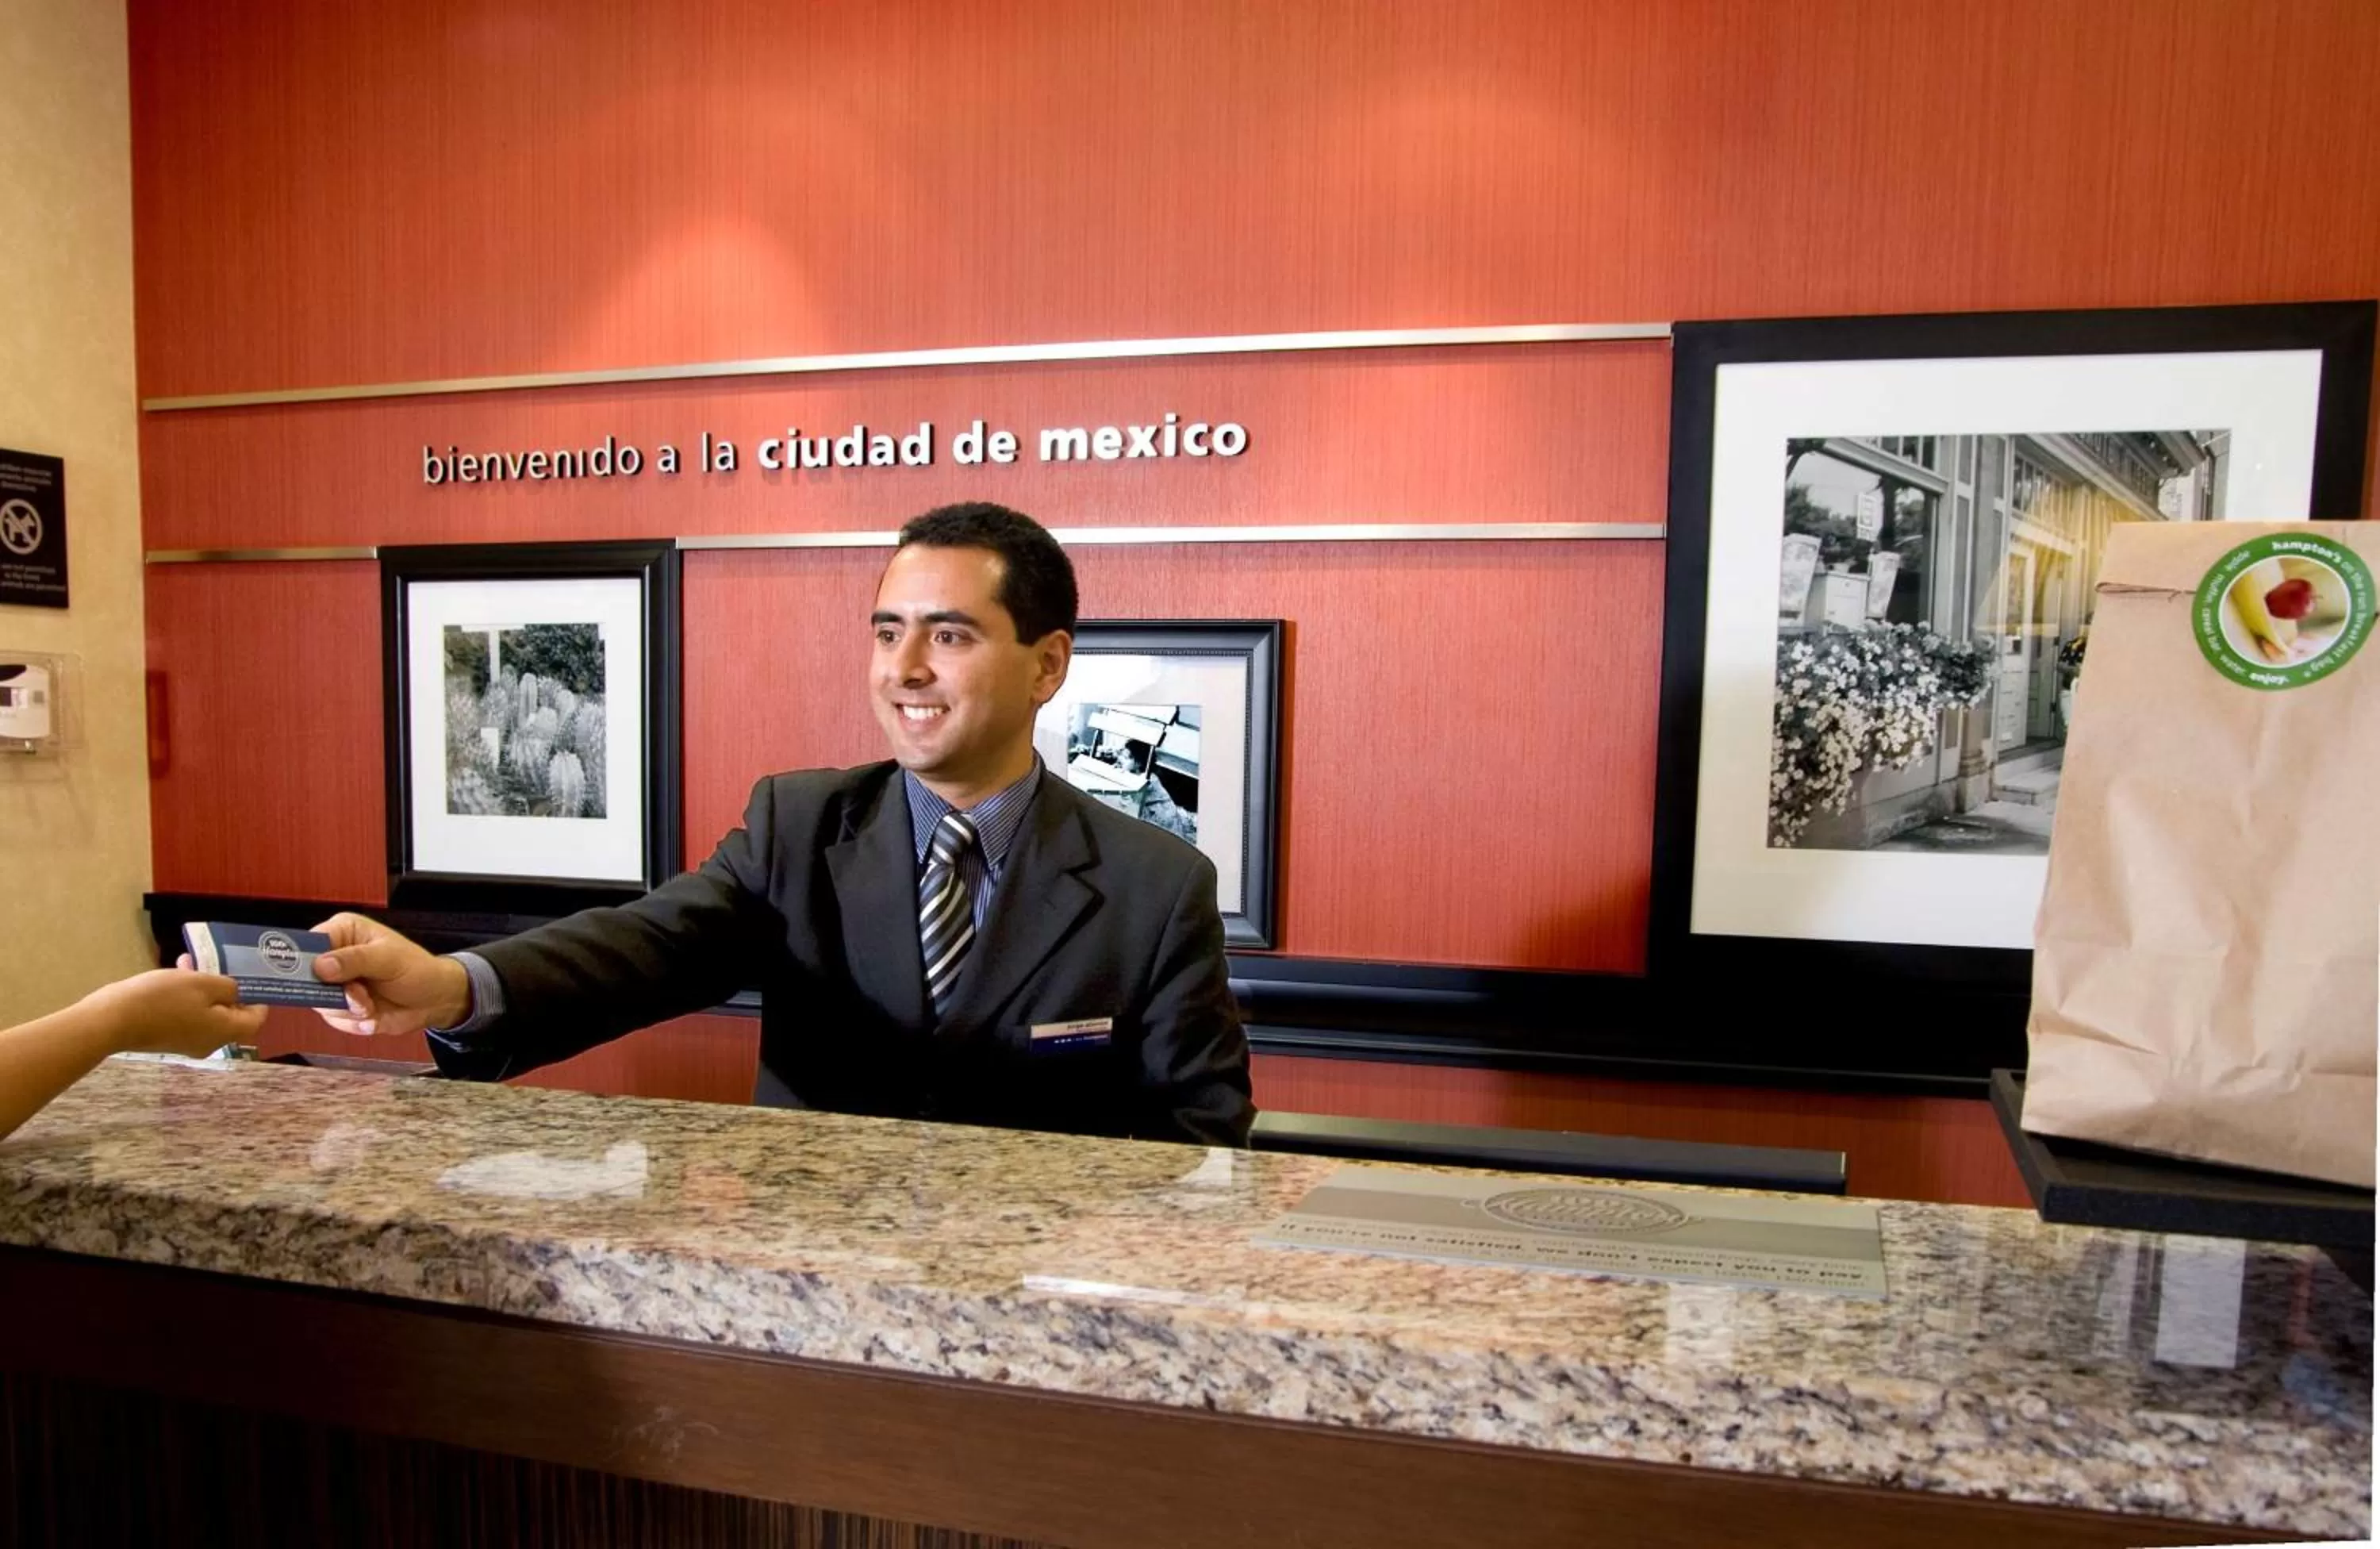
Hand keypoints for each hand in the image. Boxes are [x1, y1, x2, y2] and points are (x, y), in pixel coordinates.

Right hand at [77, 969, 267, 1057]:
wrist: (111, 1021)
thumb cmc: (162, 999)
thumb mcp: (202, 984)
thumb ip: (227, 988)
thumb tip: (234, 995)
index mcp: (225, 1032)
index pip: (255, 1019)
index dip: (257, 999)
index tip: (253, 980)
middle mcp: (210, 1043)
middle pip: (229, 1016)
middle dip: (225, 989)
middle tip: (219, 966)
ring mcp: (186, 1043)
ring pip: (205, 1012)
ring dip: (202, 988)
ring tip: (191, 962)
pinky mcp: (166, 1038)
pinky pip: (185, 1015)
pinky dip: (185, 996)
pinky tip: (174, 973)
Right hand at [305, 913, 471, 1036]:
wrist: (434, 1000)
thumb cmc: (417, 969)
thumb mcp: (389, 959)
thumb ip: (355, 959)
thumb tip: (320, 966)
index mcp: (342, 932)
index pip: (307, 944)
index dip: (301, 962)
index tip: (312, 978)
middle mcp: (333, 957)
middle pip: (306, 978)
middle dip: (334, 995)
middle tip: (360, 999)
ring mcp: (335, 984)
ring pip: (319, 1003)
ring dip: (348, 1011)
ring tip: (371, 1007)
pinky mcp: (341, 1006)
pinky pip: (334, 1019)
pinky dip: (354, 1023)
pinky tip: (373, 1018)